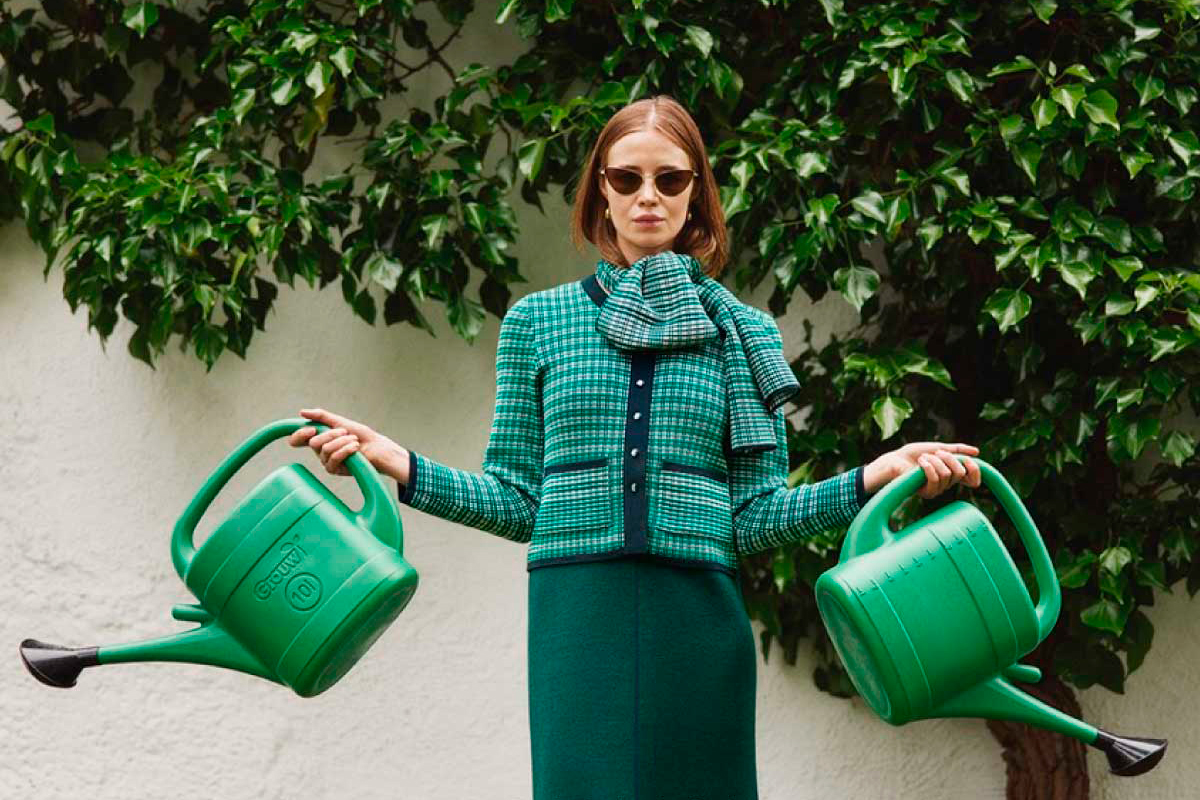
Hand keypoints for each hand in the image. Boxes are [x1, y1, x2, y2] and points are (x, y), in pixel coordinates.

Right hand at [289, 408, 408, 481]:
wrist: (377, 447)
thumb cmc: (361, 435)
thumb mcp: (340, 422)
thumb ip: (321, 417)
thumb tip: (302, 412)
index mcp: (319, 439)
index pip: (297, 440)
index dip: (299, 435)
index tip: (311, 429)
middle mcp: (320, 451)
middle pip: (313, 443)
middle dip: (331, 434)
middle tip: (345, 432)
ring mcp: (326, 462)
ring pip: (325, 449)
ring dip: (342, 441)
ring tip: (354, 440)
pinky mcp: (334, 470)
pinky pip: (334, 458)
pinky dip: (346, 450)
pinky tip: (355, 448)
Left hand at [864, 442, 981, 499]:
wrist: (895, 460)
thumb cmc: (914, 455)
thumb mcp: (938, 448)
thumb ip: (957, 450)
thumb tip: (977, 452)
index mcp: (952, 474)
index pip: (973, 479)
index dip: (975, 470)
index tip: (969, 460)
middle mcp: (947, 484)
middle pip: (960, 472)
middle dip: (948, 458)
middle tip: (936, 453)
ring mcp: (938, 490)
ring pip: (947, 474)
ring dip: (934, 461)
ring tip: (923, 458)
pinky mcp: (927, 493)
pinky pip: (936, 479)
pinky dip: (928, 467)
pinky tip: (920, 464)